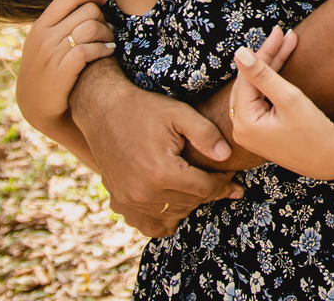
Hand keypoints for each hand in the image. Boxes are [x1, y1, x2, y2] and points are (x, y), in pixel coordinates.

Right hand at [16, 0, 116, 129]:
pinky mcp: (61, 73)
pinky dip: (104, 49)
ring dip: (107, 33)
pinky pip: (89, 50)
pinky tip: (109, 52)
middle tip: (107, 29)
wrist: (36, 107)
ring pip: (91, 28)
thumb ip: (61, 21)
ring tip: (110, 41)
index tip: (102, 0)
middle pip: (87, 11)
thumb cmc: (48, 69)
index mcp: (40, 25)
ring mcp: (51, 54)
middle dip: (103, 17)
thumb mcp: (45, 41)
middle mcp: (44, 36)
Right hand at [70, 62, 243, 237]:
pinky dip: (165, 217)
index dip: (222, 181)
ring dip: (189, 203)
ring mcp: (130, 201)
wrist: (104, 110)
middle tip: (218, 178)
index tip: (229, 172)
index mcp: (162, 173)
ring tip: (196, 185)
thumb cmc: (144, 109)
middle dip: (208, 191)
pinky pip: (151, 225)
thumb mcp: (179, 113)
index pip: (205, 189)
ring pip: (174, 214)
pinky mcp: (120, 202)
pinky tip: (173, 200)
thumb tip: (226, 156)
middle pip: (191, 203)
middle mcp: (144, 193)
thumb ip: (206, 134)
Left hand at [229, 28, 333, 179]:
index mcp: (244, 123)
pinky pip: (259, 98)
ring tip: (286, 42)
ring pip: (254, 88)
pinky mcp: (259, 130)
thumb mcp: (289, 99)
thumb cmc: (314, 131)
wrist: (332, 159)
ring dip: (270, 66)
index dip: (263, 53)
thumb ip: (263, 75)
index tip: (278, 31)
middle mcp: (241, 129)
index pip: (247, 78)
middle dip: (267, 57)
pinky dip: (270, 82)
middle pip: (249, 82)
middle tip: (284, 34)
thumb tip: (238, 53)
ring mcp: (249, 131)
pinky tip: (280, 63)